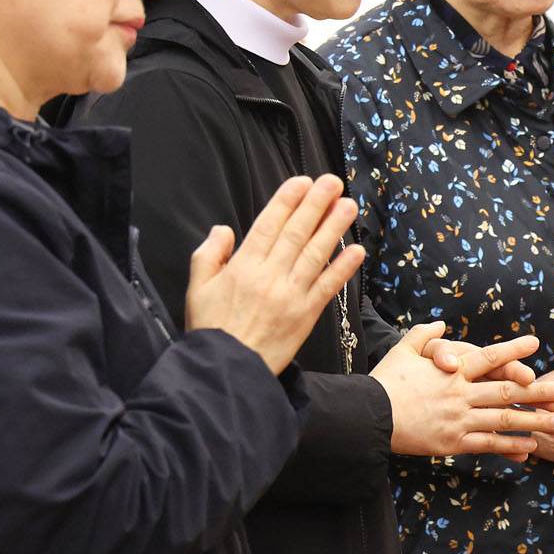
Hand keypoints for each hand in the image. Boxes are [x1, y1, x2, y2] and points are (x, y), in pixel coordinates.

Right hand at [184, 175, 362, 374]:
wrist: (226, 372)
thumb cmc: (210, 329)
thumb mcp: (197, 288)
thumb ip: (209, 254)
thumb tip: (224, 229)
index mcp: (242, 266)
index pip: (269, 225)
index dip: (287, 201)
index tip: (303, 181)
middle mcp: (269, 276)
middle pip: (296, 233)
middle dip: (316, 204)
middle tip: (332, 182)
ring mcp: (290, 296)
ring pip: (315, 255)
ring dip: (333, 228)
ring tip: (348, 205)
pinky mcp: (305, 316)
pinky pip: (327, 288)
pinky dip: (343, 269)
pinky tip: (356, 251)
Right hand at [378, 323, 553, 459]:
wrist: (369, 416)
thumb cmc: (385, 381)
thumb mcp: (403, 349)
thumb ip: (425, 335)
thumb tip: (441, 323)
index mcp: (453, 370)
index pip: (489, 357)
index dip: (513, 350)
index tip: (535, 343)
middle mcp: (462, 393)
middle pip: (508, 392)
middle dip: (540, 393)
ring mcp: (460, 419)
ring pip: (505, 420)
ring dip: (536, 422)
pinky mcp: (453, 442)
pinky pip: (488, 443)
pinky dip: (509, 445)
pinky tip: (529, 447)